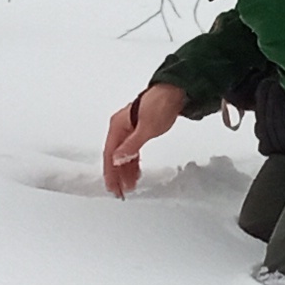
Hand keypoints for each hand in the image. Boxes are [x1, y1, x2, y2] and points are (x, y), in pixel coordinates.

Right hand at [102, 82, 186, 197]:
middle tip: (120, 192)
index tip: (113, 187)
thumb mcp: (146, 129)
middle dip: (117, 176)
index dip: (110, 172)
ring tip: (130, 187)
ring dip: (126, 171)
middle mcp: (120, 128)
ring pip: (124, 155)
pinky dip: (134, 163)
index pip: (109, 154)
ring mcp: (129, 129)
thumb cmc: (160, 105)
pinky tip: (136, 173)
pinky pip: (132, 151)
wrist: (175, 92)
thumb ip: (131, 146)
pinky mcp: (139, 131)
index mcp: (117, 126)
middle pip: (115, 156)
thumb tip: (116, 159)